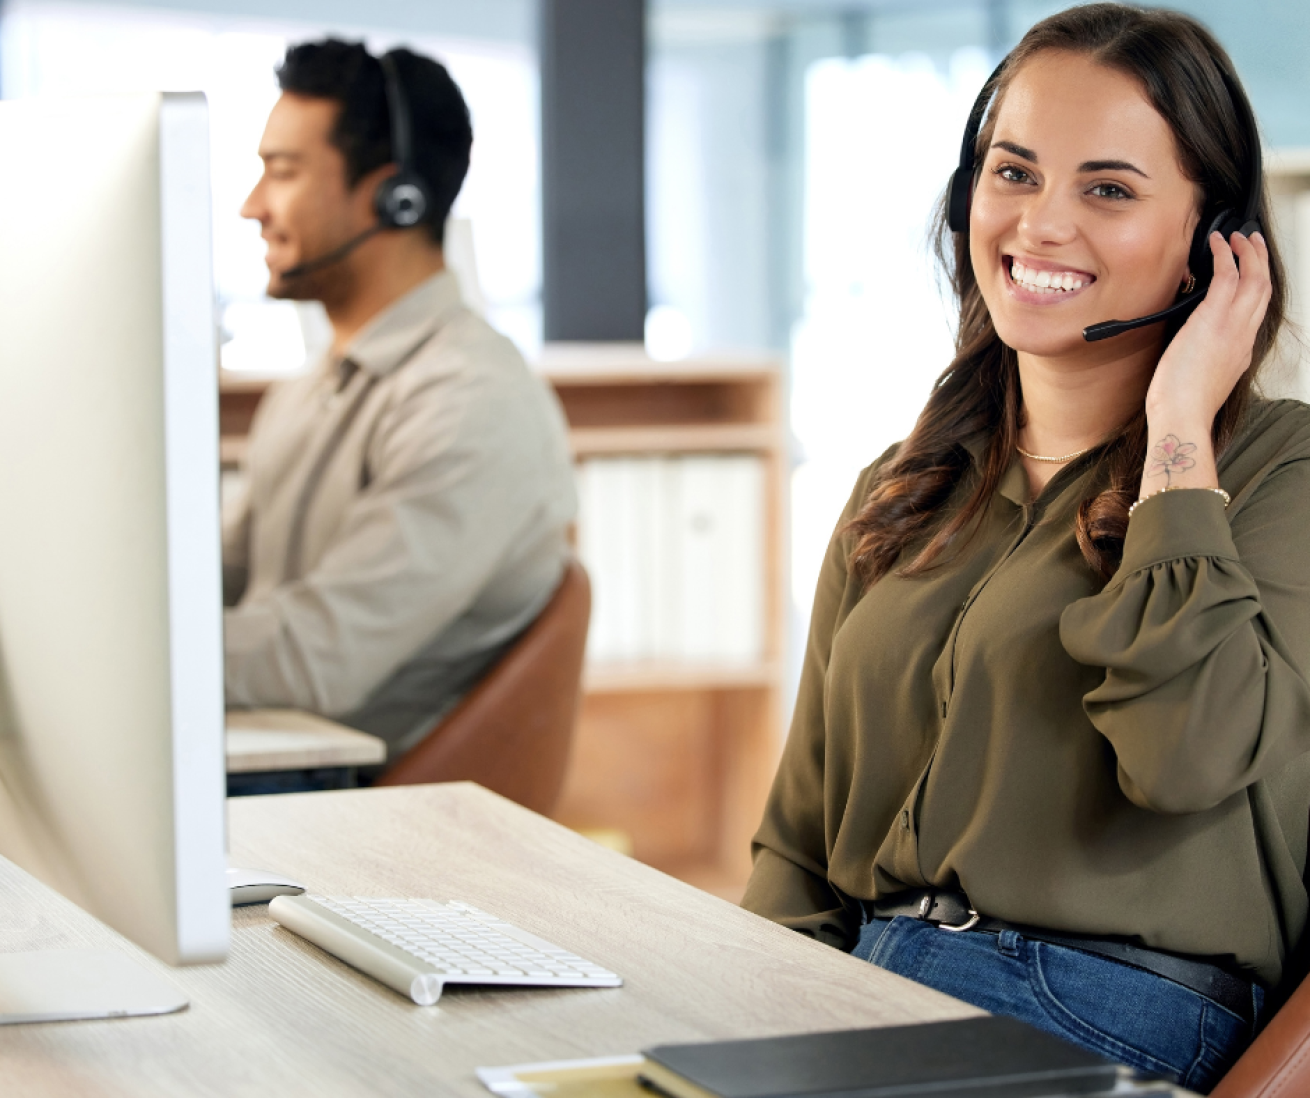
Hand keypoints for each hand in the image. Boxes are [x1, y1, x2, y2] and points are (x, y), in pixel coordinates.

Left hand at [1145, 230, 1271, 426]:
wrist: (1183, 415)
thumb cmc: (1184, 403)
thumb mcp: (1206, 376)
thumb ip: (1209, 356)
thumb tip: (1196, 344)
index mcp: (1241, 349)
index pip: (1257, 309)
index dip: (1257, 284)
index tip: (1251, 271)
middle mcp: (1243, 334)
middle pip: (1263, 287)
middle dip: (1260, 260)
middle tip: (1252, 243)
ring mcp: (1231, 325)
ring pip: (1253, 277)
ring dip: (1247, 252)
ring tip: (1237, 237)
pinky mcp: (1213, 319)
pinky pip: (1227, 276)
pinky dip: (1224, 256)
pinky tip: (1218, 244)